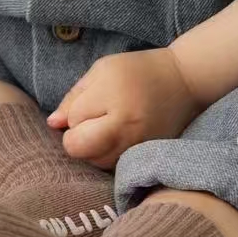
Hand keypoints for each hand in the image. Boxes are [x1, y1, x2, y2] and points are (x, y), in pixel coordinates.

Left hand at [45, 49, 203, 169]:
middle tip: (89, 122)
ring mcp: (136, 146)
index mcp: (113, 97)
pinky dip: (107, 156)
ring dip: (91, 149)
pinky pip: (113, 167)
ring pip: (94, 162)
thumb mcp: (102, 70)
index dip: (75, 111)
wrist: (184, 82)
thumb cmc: (138, 70)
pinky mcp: (145, 157)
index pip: (74, 120)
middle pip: (79, 148)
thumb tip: (53, 124)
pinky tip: (116, 139)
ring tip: (106, 128)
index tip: (91, 101)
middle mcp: (125, 127)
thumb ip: (74, 96)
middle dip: (76, 137)